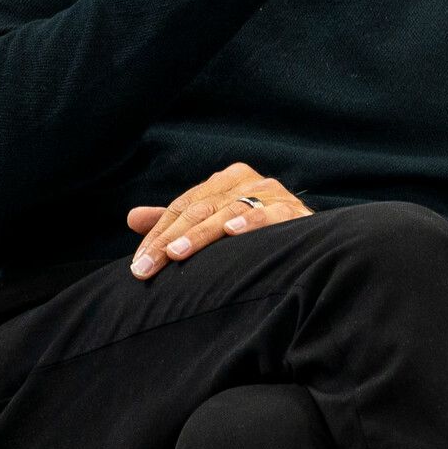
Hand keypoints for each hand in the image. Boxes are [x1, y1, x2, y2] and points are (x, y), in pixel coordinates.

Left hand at [127, 162, 307, 278]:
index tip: (139, 266)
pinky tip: (232, 232)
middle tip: (146, 268)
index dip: (157, 235)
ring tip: (176, 253)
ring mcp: (271, 193)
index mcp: (225, 181)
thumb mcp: (214, 223)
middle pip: (198, 210)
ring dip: (200, 234)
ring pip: (226, 212)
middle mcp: (246, 181)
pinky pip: (269, 215)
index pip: (182, 207)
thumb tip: (132, 218)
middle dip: (169, 240)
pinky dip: (250, 222)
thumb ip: (177, 221)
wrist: (315, 239)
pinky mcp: (293, 210)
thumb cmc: (259, 231)